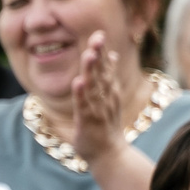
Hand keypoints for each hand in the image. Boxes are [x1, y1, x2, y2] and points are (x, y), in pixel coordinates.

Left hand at [68, 31, 127, 164]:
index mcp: (110, 91)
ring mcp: (98, 109)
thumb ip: (109, 76)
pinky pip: (84, 106)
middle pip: (102, 73)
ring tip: (89, 54)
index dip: (103, 51)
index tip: (99, 34)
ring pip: (94, 87)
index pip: (106, 67)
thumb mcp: (110, 98)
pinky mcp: (88, 122)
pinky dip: (81, 94)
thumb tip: (112, 55)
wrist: (110, 155)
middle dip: (99, 55)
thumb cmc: (107, 126)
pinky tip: (78, 82)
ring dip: (91, 71)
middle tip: (98, 37)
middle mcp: (106, 98)